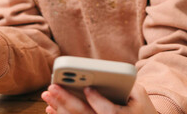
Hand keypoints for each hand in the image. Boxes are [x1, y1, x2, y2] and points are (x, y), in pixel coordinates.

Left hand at [42, 82, 156, 113]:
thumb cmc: (138, 107)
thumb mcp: (139, 94)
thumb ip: (125, 84)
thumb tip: (104, 75)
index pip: (109, 112)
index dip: (98, 101)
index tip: (88, 88)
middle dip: (67, 100)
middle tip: (53, 87)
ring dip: (58, 108)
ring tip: (47, 94)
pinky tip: (50, 108)